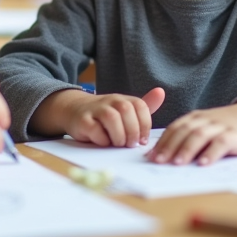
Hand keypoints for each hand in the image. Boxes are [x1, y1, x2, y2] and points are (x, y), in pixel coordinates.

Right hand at [31, 86, 164, 146]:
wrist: (74, 110)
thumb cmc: (104, 114)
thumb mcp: (125, 109)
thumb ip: (144, 105)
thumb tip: (161, 92)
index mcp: (123, 99)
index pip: (141, 106)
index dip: (145, 124)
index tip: (143, 140)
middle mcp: (110, 101)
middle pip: (127, 111)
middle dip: (132, 131)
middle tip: (131, 144)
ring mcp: (95, 109)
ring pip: (112, 119)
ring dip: (118, 136)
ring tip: (118, 143)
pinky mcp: (83, 121)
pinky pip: (95, 130)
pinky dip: (102, 140)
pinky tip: (103, 142)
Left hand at [147, 99, 236, 164]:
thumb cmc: (225, 126)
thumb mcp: (205, 127)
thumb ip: (188, 138)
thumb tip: (165, 157)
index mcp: (194, 118)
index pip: (174, 129)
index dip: (162, 142)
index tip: (151, 156)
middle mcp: (204, 120)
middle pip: (183, 132)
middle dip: (169, 147)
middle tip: (159, 162)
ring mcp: (219, 126)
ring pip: (199, 136)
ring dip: (187, 149)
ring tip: (178, 163)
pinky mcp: (234, 135)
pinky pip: (221, 143)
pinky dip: (211, 153)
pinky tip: (204, 163)